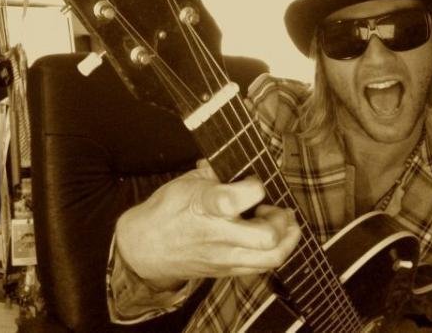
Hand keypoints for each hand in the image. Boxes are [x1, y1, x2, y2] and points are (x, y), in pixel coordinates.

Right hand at [115, 161, 301, 289]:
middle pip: (267, 238)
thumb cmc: (166, 210)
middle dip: (281, 220)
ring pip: (271, 258)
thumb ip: (217, 172)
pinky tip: (269, 236)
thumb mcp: (186, 182)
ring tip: (282, 224)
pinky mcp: (227, 271)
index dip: (255, 186)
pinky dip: (274, 251)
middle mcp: (218, 235)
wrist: (144, 248)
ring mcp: (224, 257)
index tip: (253, 181)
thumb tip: (238, 159)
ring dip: (286, 239)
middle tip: (276, 208)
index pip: (238, 199)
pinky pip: (262, 267)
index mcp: (205, 206)